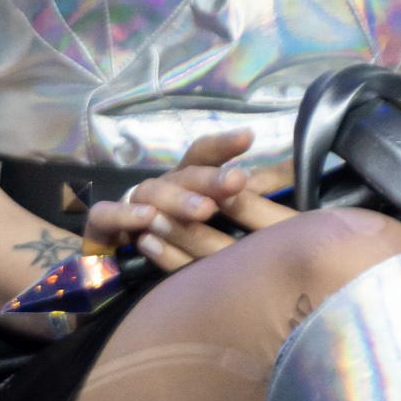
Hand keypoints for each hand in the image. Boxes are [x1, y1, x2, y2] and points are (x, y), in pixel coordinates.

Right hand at [84, 128, 294, 276]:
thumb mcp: (215, 215)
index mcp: (186, 181)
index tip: (250, 136)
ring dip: (178, 199)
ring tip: (203, 211)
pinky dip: (127, 214)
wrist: (110, 264)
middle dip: (211, 177)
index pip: (205, 155)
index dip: (224, 144)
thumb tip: (299, 174)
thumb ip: (252, 193)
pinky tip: (146, 218)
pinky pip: (111, 214)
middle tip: (237, 182)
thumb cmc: (172, 235)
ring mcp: (130, 201)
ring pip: (153, 192)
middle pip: (186, 174)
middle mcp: (161, 186)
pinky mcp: (102, 224)